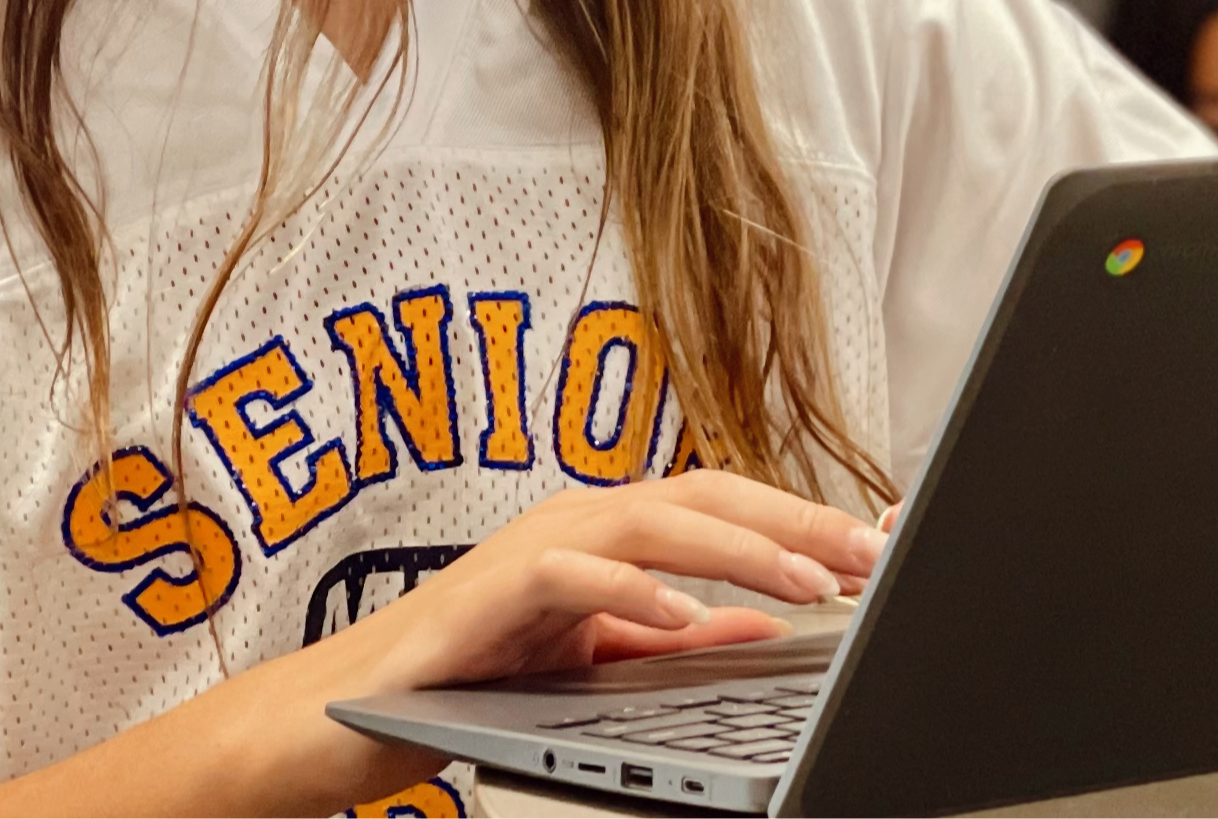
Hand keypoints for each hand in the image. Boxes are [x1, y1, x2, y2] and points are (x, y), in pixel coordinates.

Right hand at [211, 469, 891, 813]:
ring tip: (808, 581)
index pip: (722, 507)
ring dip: (738, 549)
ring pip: (650, 520)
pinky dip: (633, 592)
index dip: (802, 520)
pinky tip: (685, 617)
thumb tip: (762, 622)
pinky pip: (571, 577)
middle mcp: (574, 524)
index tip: (875, 548)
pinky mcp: (487, 590)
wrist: (342, 720)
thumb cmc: (459, 681)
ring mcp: (529, 549)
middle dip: (795, 521)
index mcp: (606, 535)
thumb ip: (669, 636)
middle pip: (703, 497)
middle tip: (869, 554)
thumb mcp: (592, 662)